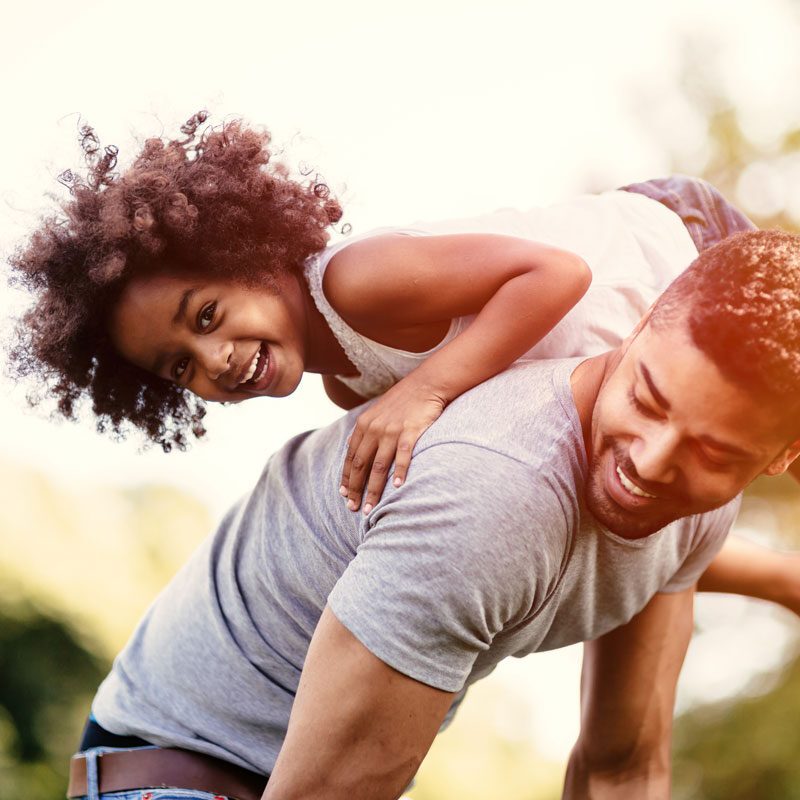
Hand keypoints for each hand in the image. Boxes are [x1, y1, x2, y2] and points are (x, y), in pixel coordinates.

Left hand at [340, 378, 446, 512]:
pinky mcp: (410, 431)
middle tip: (353, 508)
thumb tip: (352, 446)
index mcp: (364, 425)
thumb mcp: (377, 412)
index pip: (350, 457)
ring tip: (371, 508)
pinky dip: (399, 472)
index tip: (343, 494)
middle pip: (360, 465)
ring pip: (378, 466)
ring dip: (374, 490)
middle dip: (355, 489)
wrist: (426, 384)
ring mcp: (391, 431)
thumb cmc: (403, 400)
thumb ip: (365, 430)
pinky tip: (397, 487)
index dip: (346, 477)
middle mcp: (374, 429)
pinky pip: (402, 456)